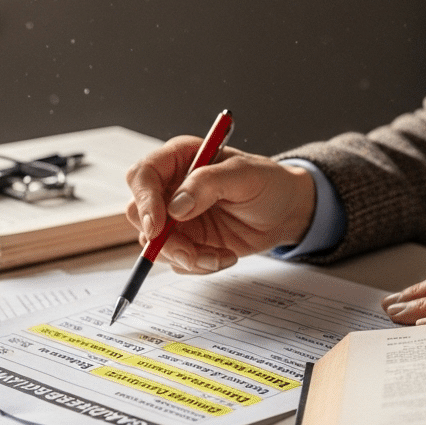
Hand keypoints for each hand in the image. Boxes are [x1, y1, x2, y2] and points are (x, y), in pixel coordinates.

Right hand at [124, 137, 315, 273]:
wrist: (286, 212)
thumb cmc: (268, 183)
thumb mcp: (245, 175)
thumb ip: (208, 184)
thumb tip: (176, 207)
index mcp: (180, 158)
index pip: (143, 175)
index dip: (145, 200)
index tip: (158, 226)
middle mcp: (172, 187)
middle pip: (139, 213)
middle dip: (161, 240)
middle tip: (189, 254)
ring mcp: (176, 217)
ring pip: (155, 244)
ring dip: (186, 257)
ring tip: (220, 255)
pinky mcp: (187, 241)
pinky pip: (176, 261)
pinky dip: (198, 265)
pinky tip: (224, 256)